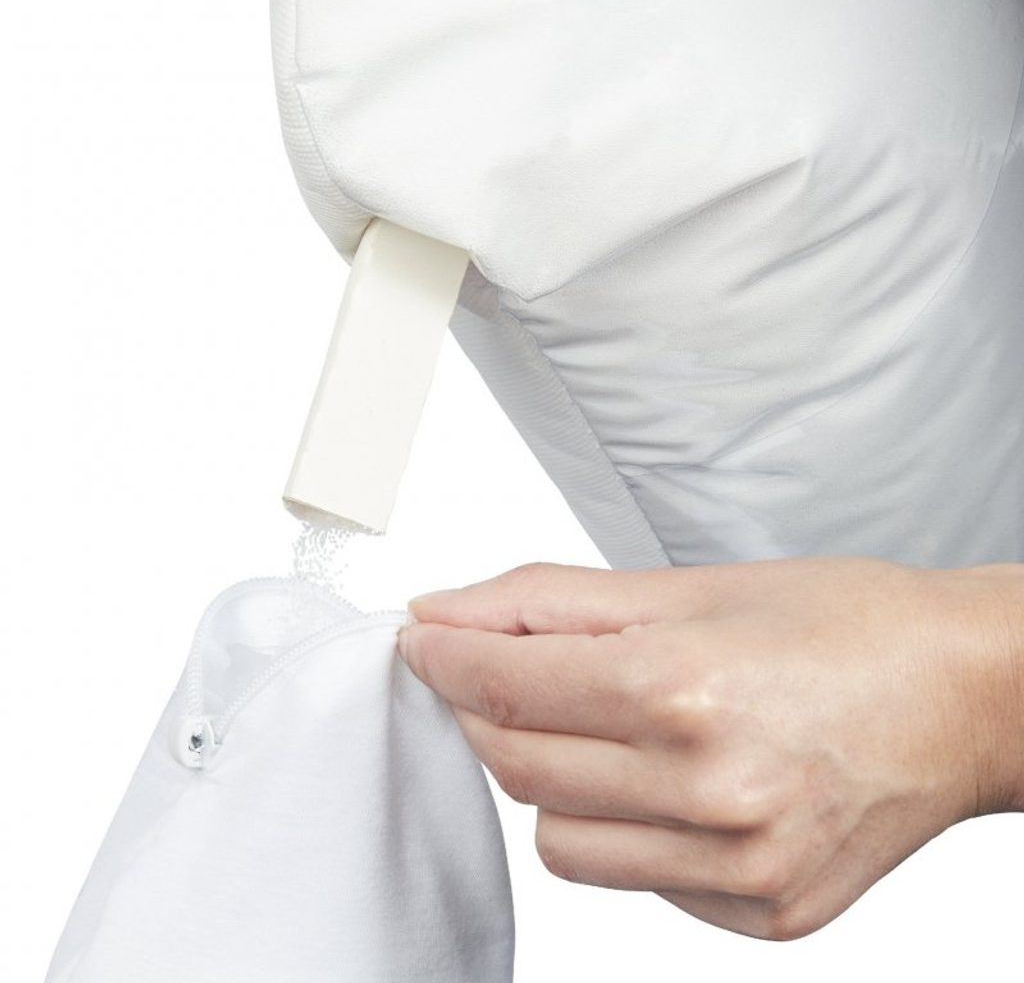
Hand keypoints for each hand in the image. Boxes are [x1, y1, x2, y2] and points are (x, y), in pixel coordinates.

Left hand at [398, 557, 1023, 939]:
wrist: (962, 694)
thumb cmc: (840, 624)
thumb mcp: (687, 586)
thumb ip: (550, 602)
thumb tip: (447, 614)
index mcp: (687, 689)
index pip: (508, 688)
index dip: (444, 660)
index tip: (421, 641)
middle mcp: (711, 791)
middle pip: (518, 766)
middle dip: (483, 712)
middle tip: (498, 669)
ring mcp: (739, 867)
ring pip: (559, 840)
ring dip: (551, 778)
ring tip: (605, 726)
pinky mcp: (761, 915)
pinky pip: (633, 879)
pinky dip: (622, 826)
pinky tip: (669, 780)